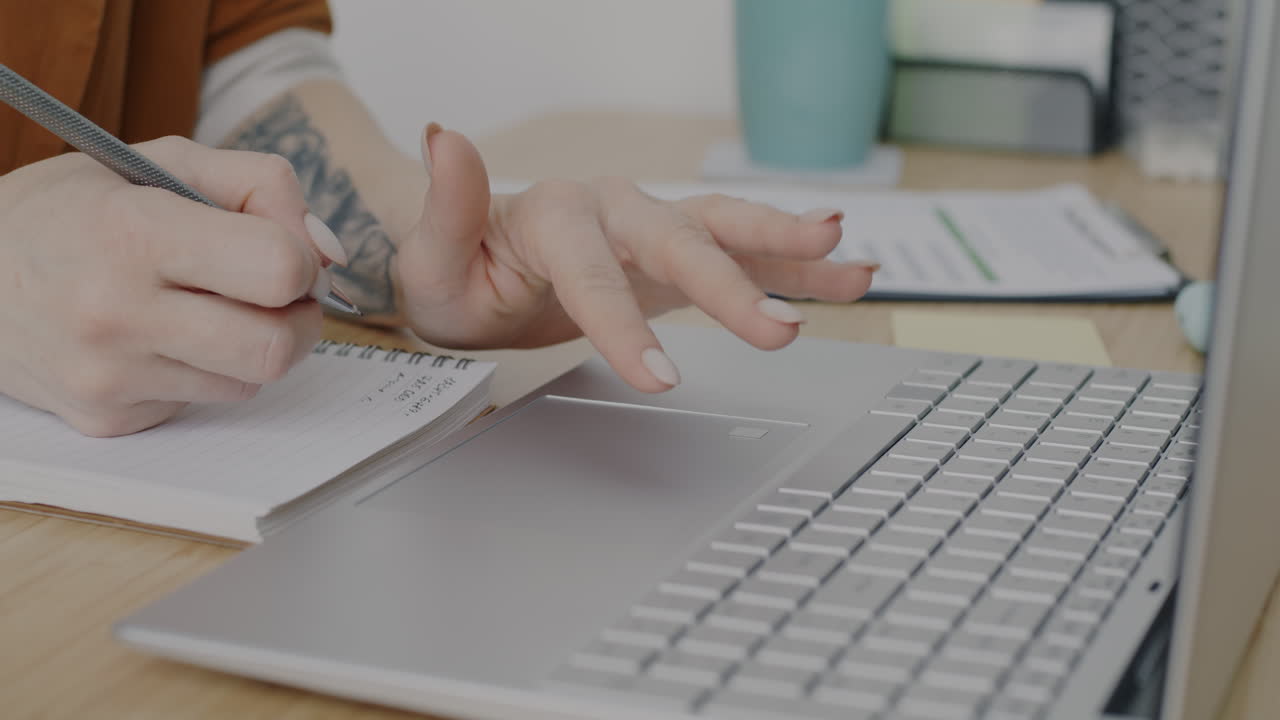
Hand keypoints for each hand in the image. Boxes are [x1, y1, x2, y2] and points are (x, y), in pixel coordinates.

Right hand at [0, 137, 343, 435]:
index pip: (278, 270)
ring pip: (250, 380)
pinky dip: (206, 370)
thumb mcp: (162, 160)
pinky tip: (164, 338)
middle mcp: (117, 313)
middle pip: (276, 346)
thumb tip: (327, 252)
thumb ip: (261, 186)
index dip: (300, 261)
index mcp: (134, 234)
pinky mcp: (107, 419)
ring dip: (253, 345)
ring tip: (211, 308)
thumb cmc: (76, 210)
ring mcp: (109, 376)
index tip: (283, 252)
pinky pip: (205, 401)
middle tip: (276, 296)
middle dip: (299, 319)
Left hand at [394, 125, 876, 390]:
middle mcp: (614, 206)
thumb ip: (449, 203)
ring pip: (728, 230)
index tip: (661, 378)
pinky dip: (794, 263)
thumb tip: (446, 136)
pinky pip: (744, 251)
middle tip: (779, 334)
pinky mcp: (676, 249)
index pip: (595, 274)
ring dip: (788, 251)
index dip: (626, 328)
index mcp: (556, 213)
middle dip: (732, 290)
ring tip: (852, 267)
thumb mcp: (432, 253)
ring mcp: (652, 224)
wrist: (477, 265)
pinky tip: (846, 274)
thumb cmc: (455, 272)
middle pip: (680, 243)